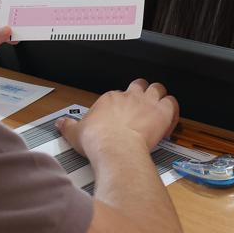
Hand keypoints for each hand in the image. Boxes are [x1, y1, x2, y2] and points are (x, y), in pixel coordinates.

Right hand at [57, 79, 178, 155]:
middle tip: (142, 106)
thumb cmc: (98, 140)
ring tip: (158, 110)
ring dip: (160, 97)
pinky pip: (172, 103)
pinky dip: (173, 110)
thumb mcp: (75, 132)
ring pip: (158, 88)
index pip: (119, 94)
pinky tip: (169, 121)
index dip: (122, 104)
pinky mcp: (162, 113)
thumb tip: (60, 123)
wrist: (114, 147)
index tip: (122, 116)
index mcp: (110, 98)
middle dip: (142, 92)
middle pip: (140, 85)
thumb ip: (68, 126)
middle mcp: (129, 96)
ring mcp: (147, 103)